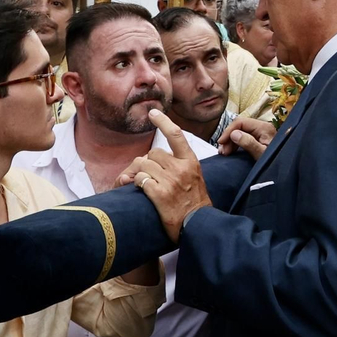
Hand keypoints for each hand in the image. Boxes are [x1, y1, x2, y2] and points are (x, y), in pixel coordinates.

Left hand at [118, 110, 210, 241]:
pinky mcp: (160, 194)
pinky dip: (138, 184)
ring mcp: (170, 181)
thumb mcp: (195, 176)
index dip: (163, 122)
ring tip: (142, 183)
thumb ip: (179, 164)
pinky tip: (143, 191)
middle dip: (145, 163)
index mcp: (191, 161)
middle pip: (153, 153)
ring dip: (139, 174)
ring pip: (143, 165)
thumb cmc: (195, 201)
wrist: (198, 224)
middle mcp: (181, 168)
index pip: (175, 135)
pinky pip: (141, 180)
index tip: (153, 113)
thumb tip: (156, 159)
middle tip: (143, 174)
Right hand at [217, 115, 276, 158]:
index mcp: (264, 127)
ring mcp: (260, 132)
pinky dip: (235, 144)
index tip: (221, 142)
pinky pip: (244, 137)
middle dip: (229, 137)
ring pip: (240, 132)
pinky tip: (230, 151)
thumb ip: (249, 143)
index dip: (229, 131)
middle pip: (240, 126)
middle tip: (223, 152)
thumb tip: (234, 134)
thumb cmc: (276, 161)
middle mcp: (262, 127)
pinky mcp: (259, 139)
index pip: (241, 122)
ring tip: (224, 153)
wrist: (285, 167)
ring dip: (230, 141)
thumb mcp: (261, 154)